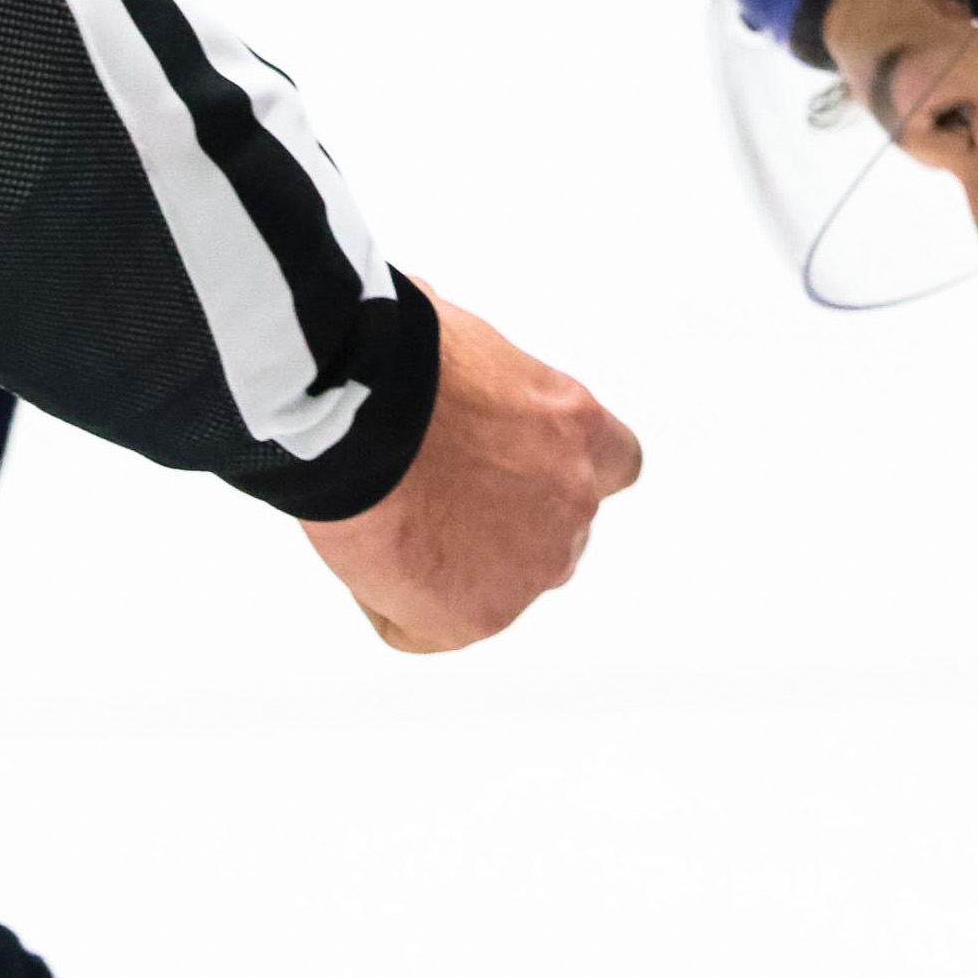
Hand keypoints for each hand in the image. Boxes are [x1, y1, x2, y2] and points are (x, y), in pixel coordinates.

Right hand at [300, 291, 641, 651]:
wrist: (364, 408)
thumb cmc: (394, 356)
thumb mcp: (465, 350)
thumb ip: (482, 385)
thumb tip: (442, 357)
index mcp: (579, 428)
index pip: (613, 465)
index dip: (562, 470)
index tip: (516, 467)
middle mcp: (574, 501)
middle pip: (553, 533)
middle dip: (501, 526)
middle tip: (427, 501)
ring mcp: (534, 564)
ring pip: (497, 587)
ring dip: (449, 568)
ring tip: (385, 521)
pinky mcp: (477, 614)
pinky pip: (428, 627)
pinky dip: (392, 604)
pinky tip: (364, 557)